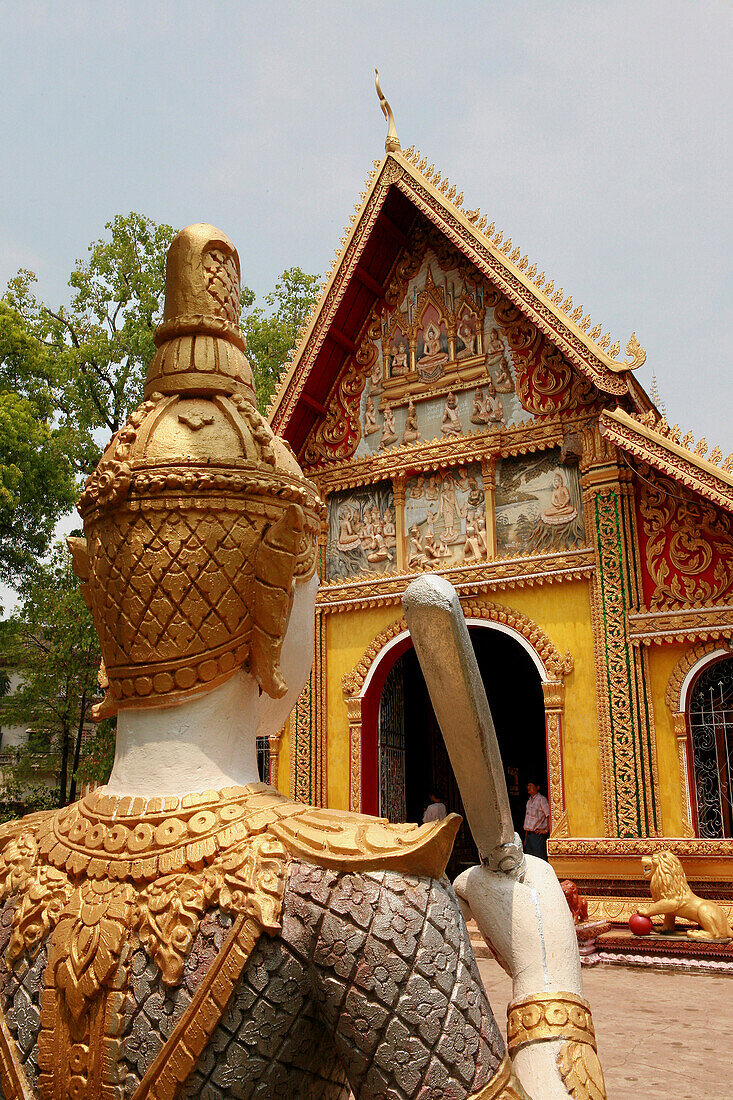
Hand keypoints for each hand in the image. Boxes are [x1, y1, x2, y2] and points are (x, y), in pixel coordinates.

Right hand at [454, 857, 586, 1099]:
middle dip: (486, 908)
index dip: (478, 881)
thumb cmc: (518, 927)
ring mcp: (548, 914)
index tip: (479, 901)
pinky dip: (506, 942)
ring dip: (494, 927)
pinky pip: (515, 933)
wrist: (546, 978)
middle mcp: (546, 886)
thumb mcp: (480, 888)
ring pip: (503, 913)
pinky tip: (512, 953)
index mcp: (537, 866)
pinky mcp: (547, 938)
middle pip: (496, 889)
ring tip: (503, 941)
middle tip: (492, 923)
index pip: (491, 864)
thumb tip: (464, 888)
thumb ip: (465, 877)